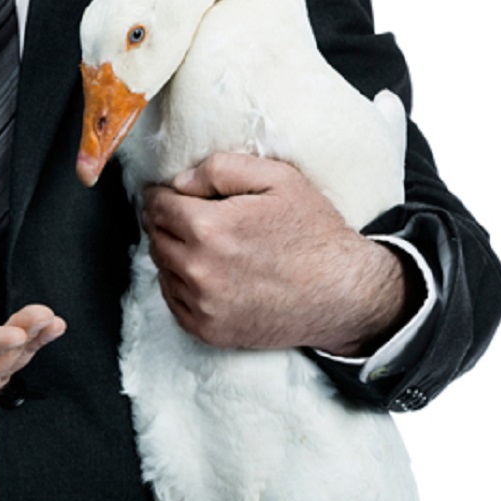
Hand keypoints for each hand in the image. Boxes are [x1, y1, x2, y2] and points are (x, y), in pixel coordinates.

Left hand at [142, 153, 413, 354]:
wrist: (345, 294)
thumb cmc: (314, 232)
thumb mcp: (278, 178)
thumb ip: (219, 169)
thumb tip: (178, 182)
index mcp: (209, 228)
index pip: (157, 205)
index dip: (162, 195)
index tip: (169, 193)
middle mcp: (198, 270)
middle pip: (155, 236)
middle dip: (166, 222)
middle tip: (189, 216)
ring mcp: (202, 305)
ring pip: (162, 268)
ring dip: (173, 253)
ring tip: (204, 245)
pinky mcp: (209, 331)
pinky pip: (173, 300)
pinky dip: (181, 284)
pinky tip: (208, 273)